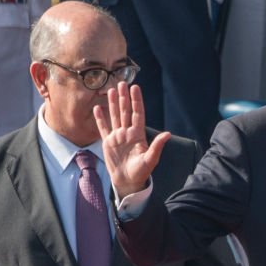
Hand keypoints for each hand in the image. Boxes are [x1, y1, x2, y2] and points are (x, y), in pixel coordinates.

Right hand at [94, 81, 169, 200]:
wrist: (128, 182)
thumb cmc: (141, 172)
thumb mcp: (150, 160)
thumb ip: (157, 146)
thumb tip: (168, 134)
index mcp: (138, 135)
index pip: (138, 113)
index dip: (136, 100)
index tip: (135, 87)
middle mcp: (128, 133)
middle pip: (125, 111)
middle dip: (124, 97)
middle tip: (122, 82)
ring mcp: (117, 137)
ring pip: (115, 116)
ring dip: (112, 103)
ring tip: (111, 90)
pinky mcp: (108, 142)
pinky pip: (103, 128)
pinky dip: (100, 118)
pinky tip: (97, 108)